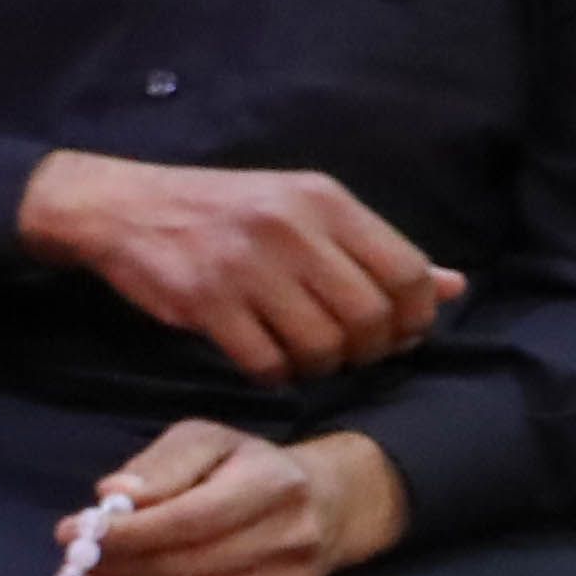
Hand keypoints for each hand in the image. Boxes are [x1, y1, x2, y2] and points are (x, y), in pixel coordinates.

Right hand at [16, 152, 460, 381]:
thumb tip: (453, 286)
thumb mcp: (304, 211)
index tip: (396, 334)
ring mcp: (246, 264)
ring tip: (304, 356)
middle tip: (347, 352)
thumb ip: (375, 250)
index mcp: (324, 200)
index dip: (413, 317)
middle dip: (367, 349)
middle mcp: (291, 227)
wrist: (122, 207)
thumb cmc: (223, 212)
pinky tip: (265, 362)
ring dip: (320, 366)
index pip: (405, 272)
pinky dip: (275, 375)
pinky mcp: (206, 301)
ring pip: (322, 345)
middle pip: (369, 316)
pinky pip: (266, 363)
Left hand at [74, 419, 403, 575]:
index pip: (187, 520)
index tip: (71, 533)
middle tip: (72, 568)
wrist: (326, 508)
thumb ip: (160, 464)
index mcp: (272, 487)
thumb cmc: (247, 468)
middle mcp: (286, 543)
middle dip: (114, 571)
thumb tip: (112, 496)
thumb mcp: (206, 441)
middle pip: (181, 571)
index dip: (124, 533)